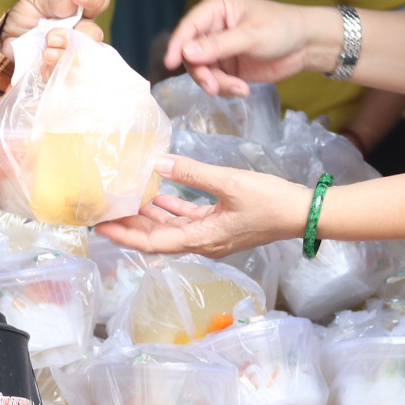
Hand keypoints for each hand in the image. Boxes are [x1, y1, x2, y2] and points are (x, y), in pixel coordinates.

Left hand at [0, 0, 110, 69]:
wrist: (8, 42)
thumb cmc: (27, 18)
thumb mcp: (35, 1)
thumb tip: (71, 1)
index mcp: (79, 12)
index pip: (98, 2)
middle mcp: (82, 34)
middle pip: (95, 35)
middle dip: (74, 36)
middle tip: (51, 36)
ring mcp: (75, 54)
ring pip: (84, 59)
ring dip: (64, 55)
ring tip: (46, 52)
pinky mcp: (64, 73)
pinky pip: (67, 77)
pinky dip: (53, 71)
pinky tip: (42, 65)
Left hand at [95, 155, 309, 259]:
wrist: (303, 213)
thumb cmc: (270, 202)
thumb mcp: (230, 182)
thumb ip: (193, 173)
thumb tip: (159, 162)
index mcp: (202, 238)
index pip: (154, 242)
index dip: (125, 234)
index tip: (101, 226)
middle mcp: (204, 242)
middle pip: (157, 238)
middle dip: (130, 226)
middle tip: (104, 213)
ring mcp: (213, 235)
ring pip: (171, 228)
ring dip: (148, 217)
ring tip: (125, 202)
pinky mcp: (221, 224)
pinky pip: (188, 220)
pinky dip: (171, 209)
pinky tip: (160, 195)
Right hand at [163, 0, 329, 96]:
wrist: (307, 45)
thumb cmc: (282, 28)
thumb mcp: (251, 35)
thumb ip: (218, 45)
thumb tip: (186, 53)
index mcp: (215, 8)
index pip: (188, 27)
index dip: (177, 45)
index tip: (169, 64)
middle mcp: (212, 27)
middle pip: (191, 53)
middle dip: (202, 72)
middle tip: (215, 87)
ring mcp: (218, 48)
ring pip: (202, 70)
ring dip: (216, 83)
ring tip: (239, 88)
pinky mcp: (228, 65)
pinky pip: (216, 80)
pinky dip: (225, 87)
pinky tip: (243, 89)